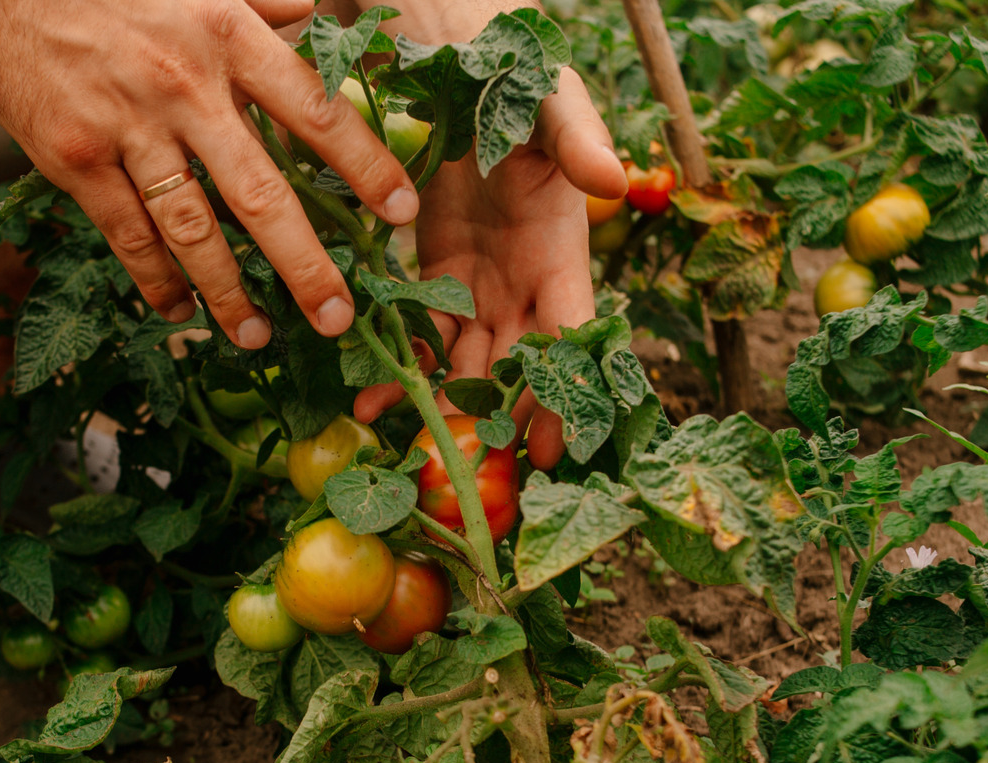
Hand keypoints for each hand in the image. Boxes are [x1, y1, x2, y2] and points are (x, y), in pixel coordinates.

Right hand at [0, 0, 420, 346]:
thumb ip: (262, 3)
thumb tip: (322, 17)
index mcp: (227, 34)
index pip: (315, 110)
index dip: (365, 166)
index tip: (402, 214)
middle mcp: (184, 85)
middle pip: (260, 192)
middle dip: (304, 265)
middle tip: (336, 318)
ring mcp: (126, 126)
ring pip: (192, 228)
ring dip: (228, 292)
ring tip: (257, 337)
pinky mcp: (74, 158)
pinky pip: (126, 233)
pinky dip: (155, 277)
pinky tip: (177, 307)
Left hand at [354, 67, 624, 468]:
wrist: (462, 59)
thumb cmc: (520, 77)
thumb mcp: (553, 102)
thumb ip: (580, 141)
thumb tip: (614, 182)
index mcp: (564, 249)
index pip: (572, 334)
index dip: (564, 393)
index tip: (550, 449)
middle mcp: (529, 281)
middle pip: (522, 367)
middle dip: (503, 422)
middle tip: (477, 477)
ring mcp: (484, 283)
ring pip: (472, 362)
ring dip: (449, 408)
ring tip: (418, 452)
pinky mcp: (439, 276)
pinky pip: (423, 334)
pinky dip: (402, 368)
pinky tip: (372, 405)